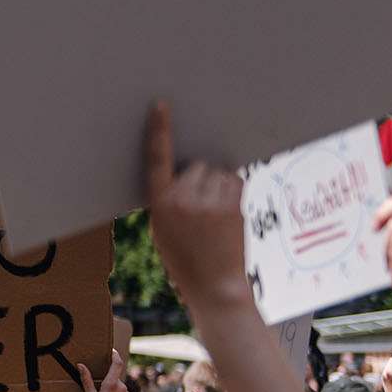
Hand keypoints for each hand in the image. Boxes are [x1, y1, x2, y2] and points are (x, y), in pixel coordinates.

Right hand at [79, 350, 131, 391]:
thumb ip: (86, 380)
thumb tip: (81, 365)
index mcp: (111, 384)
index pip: (117, 363)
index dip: (115, 355)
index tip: (112, 350)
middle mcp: (122, 388)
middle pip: (114, 377)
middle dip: (106, 380)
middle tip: (97, 389)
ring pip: (118, 387)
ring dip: (111, 389)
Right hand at [142, 102, 248, 305]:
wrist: (214, 284)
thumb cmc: (184, 258)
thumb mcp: (162, 229)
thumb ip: (169, 199)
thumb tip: (187, 170)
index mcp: (160, 203)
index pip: (157, 158)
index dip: (159, 130)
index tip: (161, 106)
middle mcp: (184, 198)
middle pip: (196, 165)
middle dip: (199, 178)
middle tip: (200, 206)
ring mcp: (211, 200)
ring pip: (217, 172)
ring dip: (217, 184)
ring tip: (215, 214)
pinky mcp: (234, 204)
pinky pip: (234, 180)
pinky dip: (232, 190)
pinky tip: (227, 212)